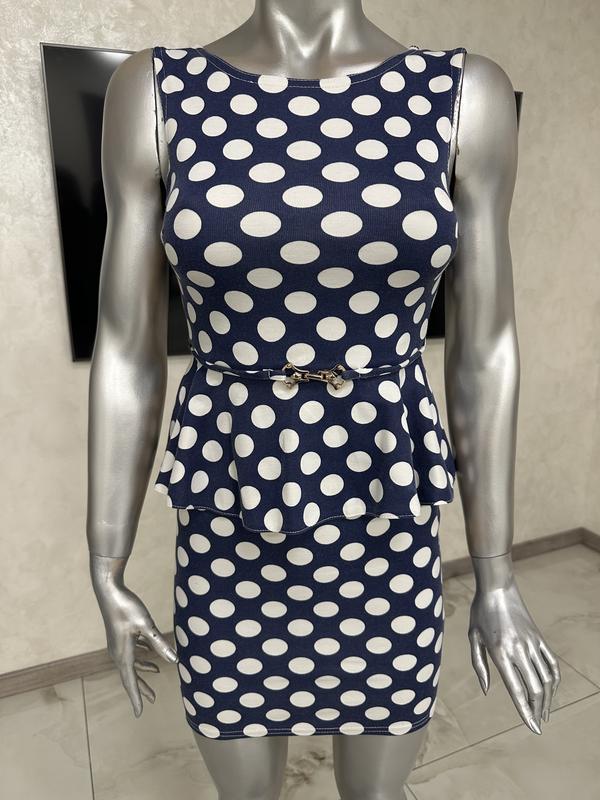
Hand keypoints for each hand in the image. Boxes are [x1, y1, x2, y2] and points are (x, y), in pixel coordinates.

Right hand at [90, 554, 177, 716]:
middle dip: (142, 687)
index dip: (137, 697)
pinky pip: (131, 652)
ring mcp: (118, 644)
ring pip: (131, 663)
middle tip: (153, 699)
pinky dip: (141, 656)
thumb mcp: (146, 625)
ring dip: (143, 670)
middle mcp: (118, 652)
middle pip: (131, 675)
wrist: (109, 591)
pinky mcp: (120, 635)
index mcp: (123, 653)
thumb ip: (159, 643)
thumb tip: (174, 660)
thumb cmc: (127, 606)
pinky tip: (150, 654)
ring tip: (156, 673)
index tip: (140, 713)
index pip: (131, 681)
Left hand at [468, 561, 560, 734]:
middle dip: (538, 710)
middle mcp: (519, 650)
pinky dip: (554, 681)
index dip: (525, 712)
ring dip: (547, 699)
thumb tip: (488, 691)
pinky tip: (550, 691)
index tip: (533, 728)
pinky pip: (552, 664)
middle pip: (535, 689)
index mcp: (500, 653)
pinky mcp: (539, 638)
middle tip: (537, 723)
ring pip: (546, 679)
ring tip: (544, 712)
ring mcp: (532, 644)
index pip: (517, 690)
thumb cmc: (480, 613)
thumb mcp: (473, 638)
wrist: (497, 588)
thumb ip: (479, 666)